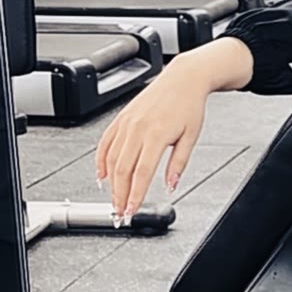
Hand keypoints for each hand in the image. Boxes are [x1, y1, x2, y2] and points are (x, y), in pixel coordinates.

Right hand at [95, 58, 208, 222]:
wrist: (182, 80)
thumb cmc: (189, 105)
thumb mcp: (191, 137)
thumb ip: (179, 164)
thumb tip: (170, 186)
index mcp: (157, 134)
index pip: (141, 173)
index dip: (134, 195)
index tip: (132, 210)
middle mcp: (138, 128)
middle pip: (122, 169)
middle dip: (119, 194)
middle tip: (119, 212)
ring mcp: (126, 123)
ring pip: (111, 158)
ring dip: (110, 182)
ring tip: (113, 199)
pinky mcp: (120, 118)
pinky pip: (105, 142)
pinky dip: (100, 161)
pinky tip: (101, 175)